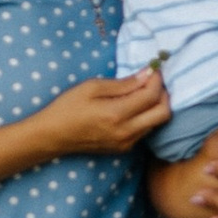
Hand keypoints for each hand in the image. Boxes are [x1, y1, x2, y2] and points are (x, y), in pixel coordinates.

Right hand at [41, 69, 168, 157]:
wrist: (53, 136)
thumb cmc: (68, 107)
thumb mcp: (92, 87)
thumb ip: (123, 83)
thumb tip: (147, 74)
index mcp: (116, 114)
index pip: (151, 96)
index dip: (157, 79)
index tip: (154, 68)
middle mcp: (126, 132)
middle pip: (163, 113)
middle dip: (164, 94)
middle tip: (153, 81)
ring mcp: (126, 143)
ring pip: (157, 123)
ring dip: (156, 106)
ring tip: (143, 91)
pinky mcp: (124, 149)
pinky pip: (145, 130)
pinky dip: (147, 116)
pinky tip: (134, 106)